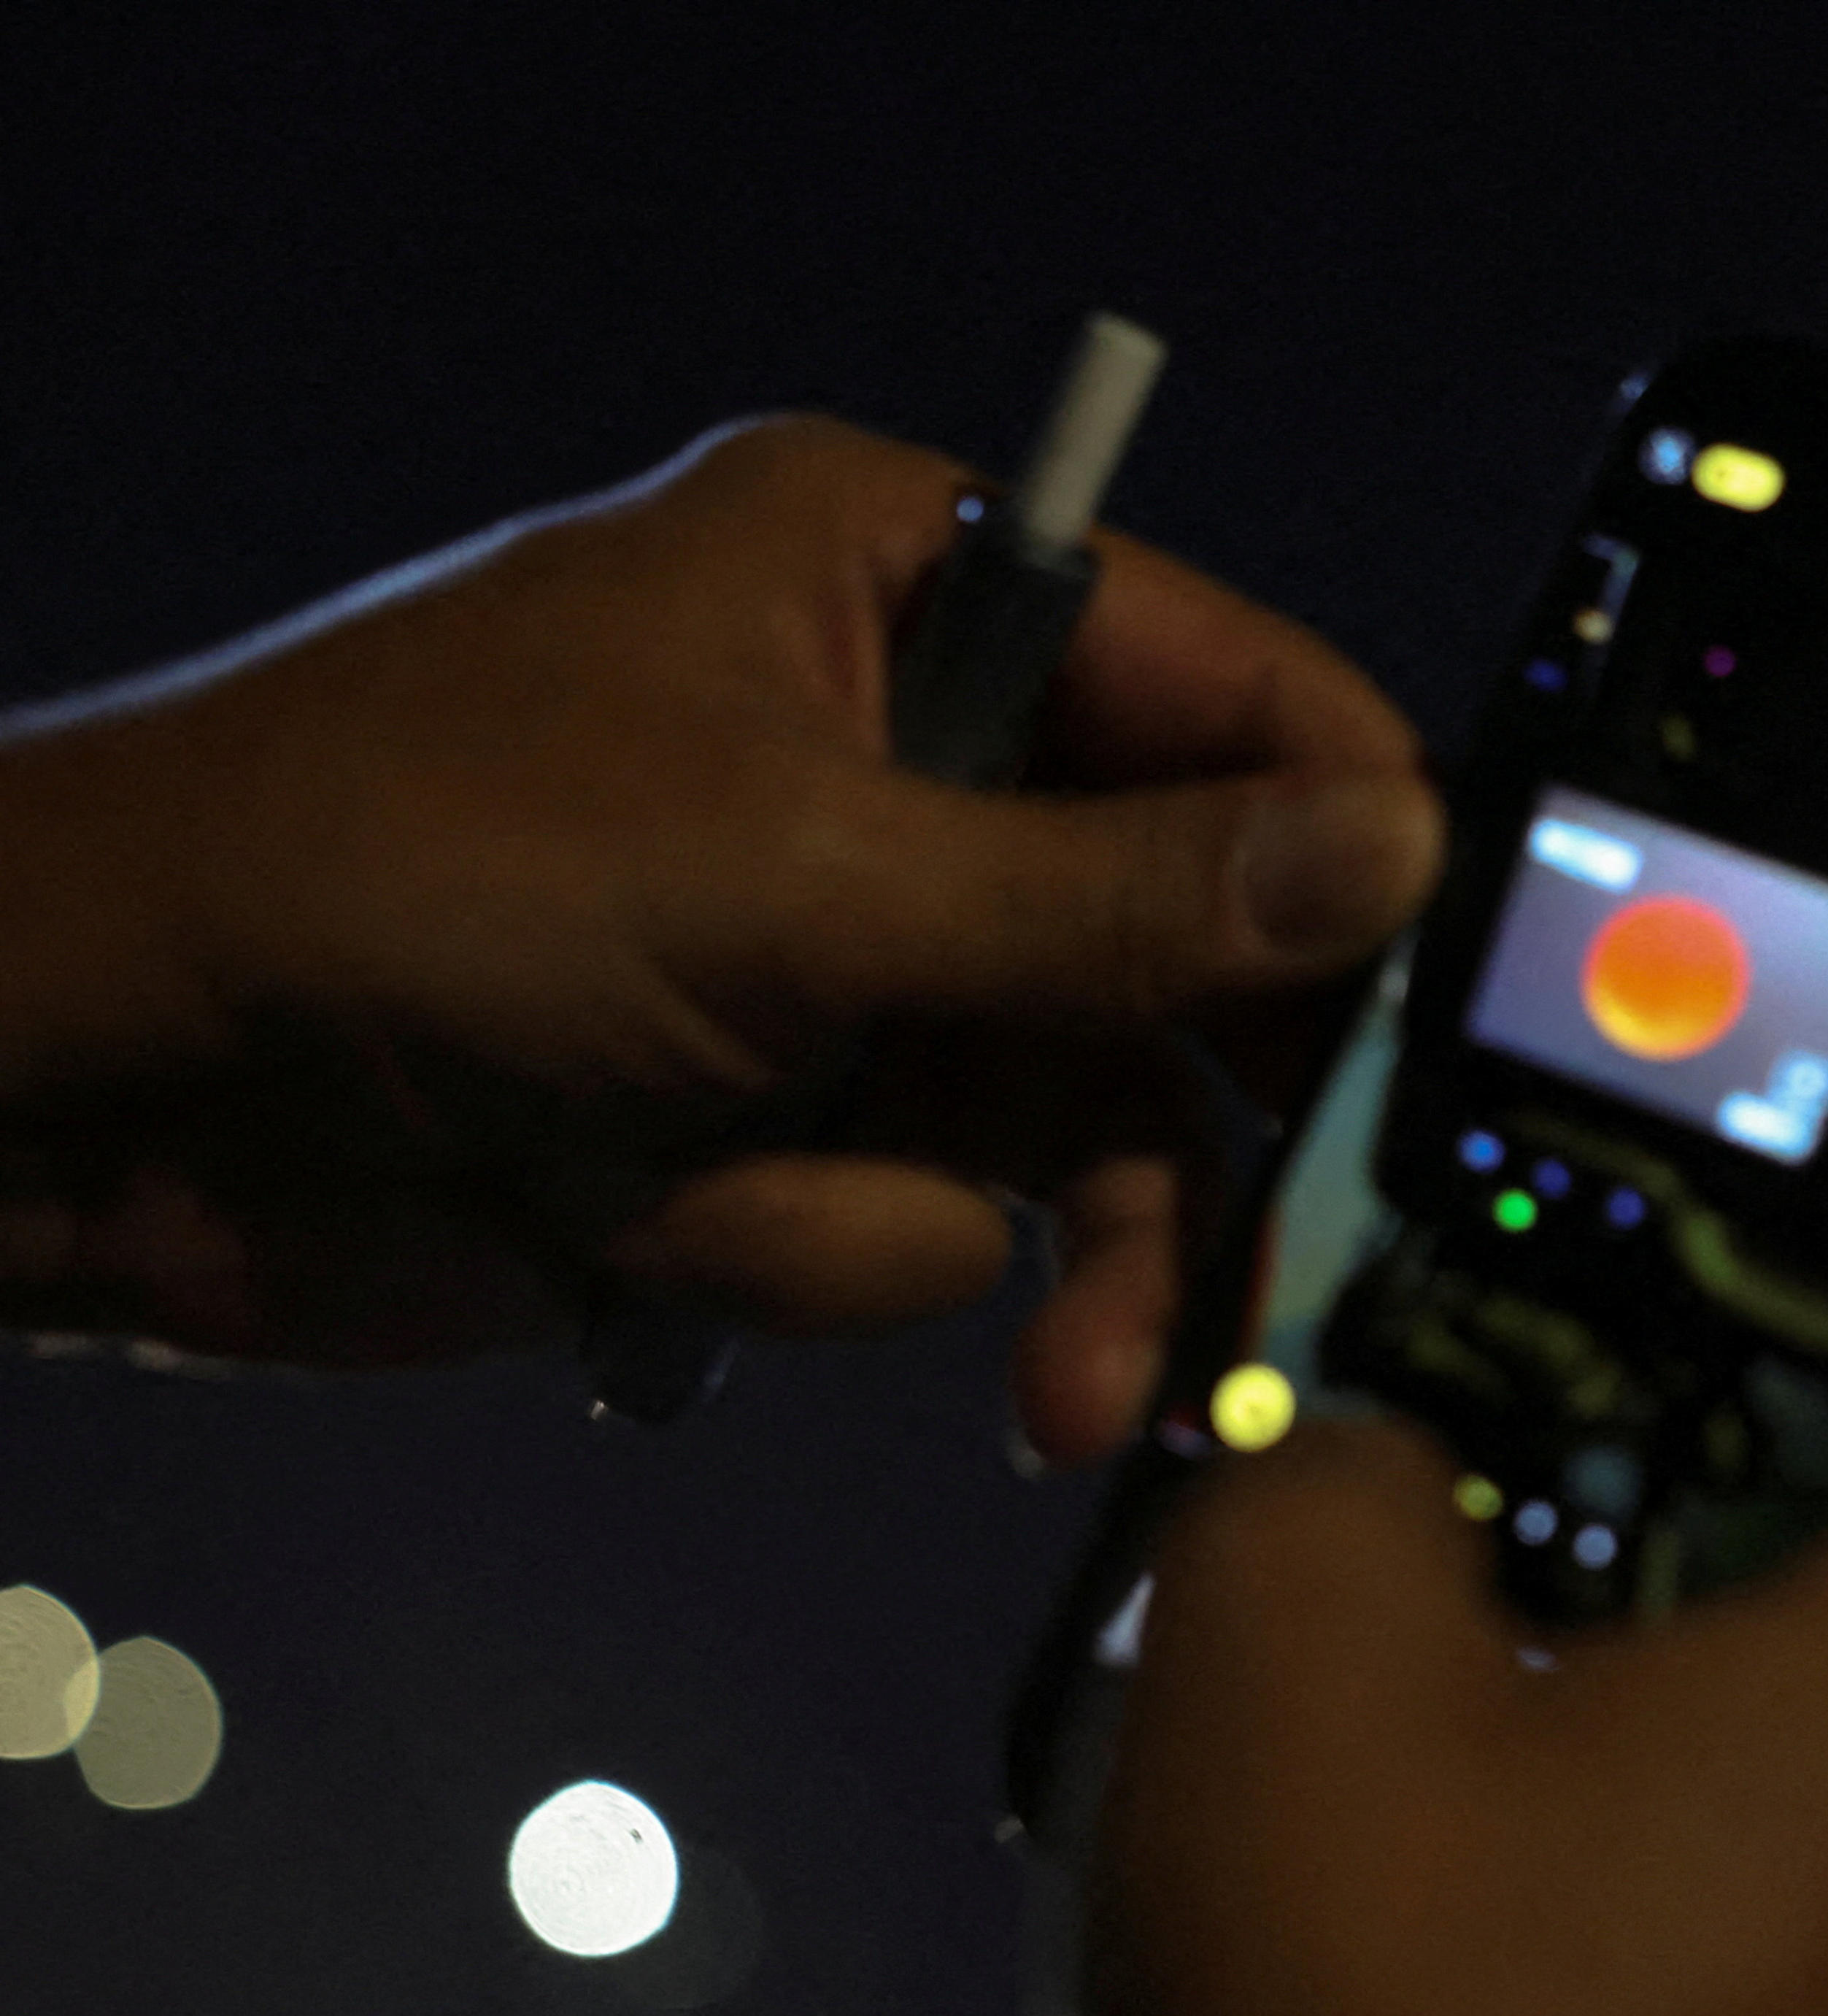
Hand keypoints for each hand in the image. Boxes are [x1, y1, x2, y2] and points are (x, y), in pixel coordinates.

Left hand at [0, 414, 1438, 1458]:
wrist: (101, 1096)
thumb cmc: (414, 879)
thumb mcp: (800, 874)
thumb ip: (1113, 894)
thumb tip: (1403, 847)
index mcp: (907, 591)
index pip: (1235, 698)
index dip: (1359, 852)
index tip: (1468, 1018)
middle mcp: (908, 759)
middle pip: (1185, 947)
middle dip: (1204, 1131)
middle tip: (1296, 1289)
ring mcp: (848, 950)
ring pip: (1072, 1124)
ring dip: (1027, 1243)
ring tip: (1055, 1389)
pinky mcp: (781, 1117)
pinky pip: (925, 1219)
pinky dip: (821, 1250)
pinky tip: (667, 1232)